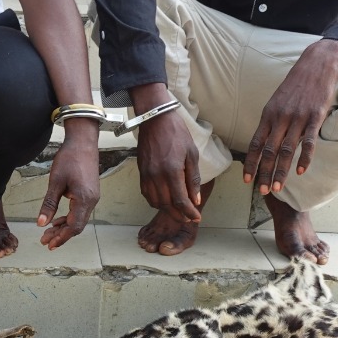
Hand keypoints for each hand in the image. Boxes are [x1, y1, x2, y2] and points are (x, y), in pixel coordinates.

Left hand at [37, 131, 99, 248]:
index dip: (61, 237)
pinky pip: (80, 212)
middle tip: (45, 241)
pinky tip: (57, 220)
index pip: (74, 226)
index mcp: (84, 199)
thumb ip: (49, 204)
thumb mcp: (55, 182)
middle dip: (61, 235)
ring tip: (48, 232)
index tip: (49, 244)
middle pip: (77, 226)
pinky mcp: (90, 194)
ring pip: (78, 220)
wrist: (83, 142)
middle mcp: (91, 201)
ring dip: (64, 227)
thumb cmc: (70, 158)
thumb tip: (41, 223)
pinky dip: (69, 218)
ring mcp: (92, 198)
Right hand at [134, 102, 201, 222]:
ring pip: (155, 202)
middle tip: (188, 218)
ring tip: (177, 211)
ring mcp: (147, 175)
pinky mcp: (141, 173)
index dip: (189, 212)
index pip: (180, 200)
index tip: (197, 218)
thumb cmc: (176, 133)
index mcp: (172, 171)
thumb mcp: (191, 154)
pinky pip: (147, 194)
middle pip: (167, 205)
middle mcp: (157, 176)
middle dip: (178, 215)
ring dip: (166, 210)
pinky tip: (164, 200)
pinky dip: (155, 202)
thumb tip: (195, 199)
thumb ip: (193, 179)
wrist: (155, 119)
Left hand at [243, 39, 337, 195]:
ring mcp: (298, 118)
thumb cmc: (295, 86)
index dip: (250, 163)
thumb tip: (264, 145)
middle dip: (263, 173)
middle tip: (262, 191)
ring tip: (276, 187)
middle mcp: (280, 118)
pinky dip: (304, 157)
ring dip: (281, 170)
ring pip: (286, 150)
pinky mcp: (315, 116)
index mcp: (268, 115)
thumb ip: (271, 123)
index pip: (255, 144)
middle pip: (269, 151)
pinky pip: (309, 141)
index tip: (246, 180)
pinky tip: (301, 171)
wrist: (316, 64)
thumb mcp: (276, 102)